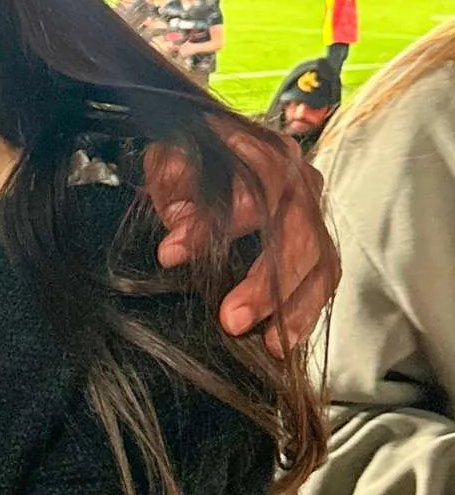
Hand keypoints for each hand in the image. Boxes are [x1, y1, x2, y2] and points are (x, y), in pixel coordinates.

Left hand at [143, 128, 337, 355]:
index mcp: (265, 153)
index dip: (212, 225)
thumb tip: (177, 219)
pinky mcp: (318, 243)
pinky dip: (305, 312)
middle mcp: (299, 183)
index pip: (249, 191)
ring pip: (320, 262)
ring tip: (271, 342)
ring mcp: (313, 213)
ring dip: (294, 307)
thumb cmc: (195, 159)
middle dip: (265, 283)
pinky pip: (323, 280)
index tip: (171, 254)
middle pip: (297, 234)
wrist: (217, 152)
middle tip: (231, 319)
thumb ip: (174, 180)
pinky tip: (284, 340)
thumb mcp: (173, 157)